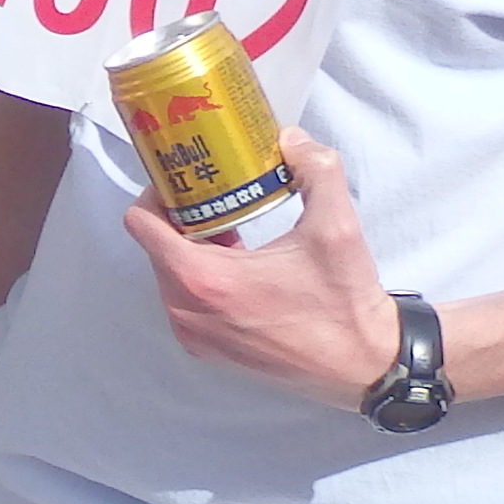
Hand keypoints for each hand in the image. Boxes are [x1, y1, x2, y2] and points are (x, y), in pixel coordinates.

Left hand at [115, 138, 398, 400]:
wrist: (362, 364)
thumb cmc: (344, 303)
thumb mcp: (336, 226)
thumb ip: (316, 170)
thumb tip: (292, 139)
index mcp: (204, 280)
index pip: (141, 223)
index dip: (158, 192)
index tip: (188, 179)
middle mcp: (186, 311)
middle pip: (154, 247)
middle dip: (180, 218)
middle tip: (216, 197)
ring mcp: (193, 334)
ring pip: (167, 274)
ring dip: (190, 248)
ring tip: (232, 229)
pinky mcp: (207, 349)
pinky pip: (184, 300)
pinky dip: (200, 278)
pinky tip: (240, 265)